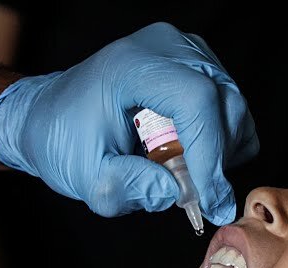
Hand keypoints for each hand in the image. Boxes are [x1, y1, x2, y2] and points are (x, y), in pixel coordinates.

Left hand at [0, 22, 257, 223]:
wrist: (52, 114)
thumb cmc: (65, 139)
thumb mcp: (86, 178)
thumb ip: (127, 188)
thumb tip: (174, 191)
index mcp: (131, 65)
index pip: (195, 98)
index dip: (210, 152)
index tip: (210, 200)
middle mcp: (164, 47)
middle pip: (224, 103)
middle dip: (216, 158)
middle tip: (193, 196)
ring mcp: (185, 50)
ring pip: (234, 107)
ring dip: (219, 151)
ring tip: (179, 169)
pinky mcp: (198, 63)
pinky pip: (233, 107)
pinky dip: (221, 140)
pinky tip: (188, 152)